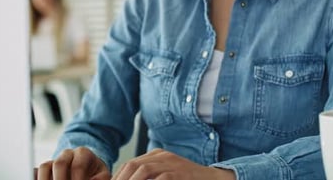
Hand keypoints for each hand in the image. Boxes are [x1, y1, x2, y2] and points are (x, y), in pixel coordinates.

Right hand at [34, 147, 109, 179]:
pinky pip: (37, 171)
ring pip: (45, 167)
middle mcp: (67, 154)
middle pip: (59, 164)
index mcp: (83, 153)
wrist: (87, 168)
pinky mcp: (45, 169)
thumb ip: (101, 178)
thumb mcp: (103, 174)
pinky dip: (37, 178)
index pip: (78, 166)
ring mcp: (54, 160)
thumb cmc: (95, 173)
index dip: (78, 179)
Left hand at [112, 149, 234, 179]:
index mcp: (157, 155)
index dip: (118, 177)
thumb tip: (128, 179)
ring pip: (144, 170)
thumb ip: (151, 176)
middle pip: (133, 165)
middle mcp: (163, 157)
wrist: (214, 179)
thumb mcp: (167, 174)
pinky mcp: (180, 174)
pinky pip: (161, 179)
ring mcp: (172, 164)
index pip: (130, 164)